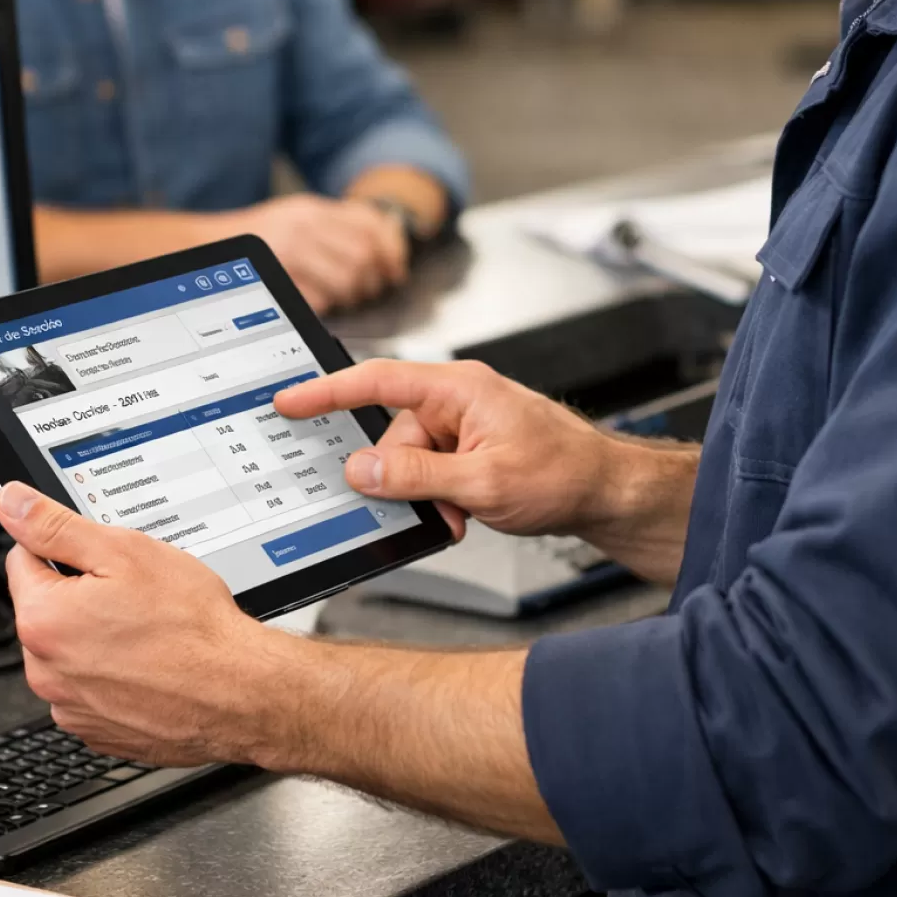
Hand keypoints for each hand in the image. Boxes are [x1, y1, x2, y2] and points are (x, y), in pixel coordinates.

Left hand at [0, 482, 288, 766]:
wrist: (236, 691)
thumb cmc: (188, 623)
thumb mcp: (123, 552)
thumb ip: (56, 526)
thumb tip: (11, 503)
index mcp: (41, 619)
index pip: (24, 559)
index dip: (67, 549)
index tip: (102, 559)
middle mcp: (44, 671)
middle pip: (47, 609)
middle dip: (82, 595)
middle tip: (135, 593)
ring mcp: (70, 707)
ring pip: (70, 652)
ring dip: (97, 639)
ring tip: (148, 631)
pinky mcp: (96, 731)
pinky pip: (92, 689)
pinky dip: (115, 676)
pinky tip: (151, 665)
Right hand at [231, 193, 407, 312]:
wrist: (206, 245)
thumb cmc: (256, 238)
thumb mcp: (297, 217)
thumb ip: (336, 226)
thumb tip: (384, 251)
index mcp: (312, 209)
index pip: (371, 225)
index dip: (391, 252)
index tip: (394, 270)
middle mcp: (303, 225)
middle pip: (364, 255)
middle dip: (372, 280)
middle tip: (367, 291)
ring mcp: (289, 251)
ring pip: (347, 279)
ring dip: (352, 296)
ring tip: (343, 300)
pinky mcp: (278, 278)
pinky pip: (320, 300)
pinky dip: (326, 307)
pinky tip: (318, 303)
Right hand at [276, 359, 623, 543]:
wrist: (607, 491)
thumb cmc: (563, 473)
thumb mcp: (482, 484)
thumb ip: (415, 476)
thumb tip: (361, 469)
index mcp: (458, 388)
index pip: (377, 381)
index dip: (326, 391)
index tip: (289, 401)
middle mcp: (458, 397)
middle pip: (393, 433)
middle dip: (401, 477)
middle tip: (431, 508)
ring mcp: (466, 421)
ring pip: (412, 458)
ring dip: (426, 493)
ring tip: (462, 514)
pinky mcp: (472, 444)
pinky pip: (433, 467)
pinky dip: (440, 494)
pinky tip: (466, 512)